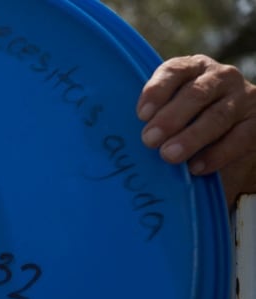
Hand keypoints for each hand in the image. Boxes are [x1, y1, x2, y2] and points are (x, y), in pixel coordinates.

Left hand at [137, 54, 255, 208]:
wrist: (229, 136)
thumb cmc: (183, 123)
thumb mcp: (168, 112)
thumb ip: (152, 116)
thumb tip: (118, 138)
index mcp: (191, 68)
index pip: (174, 71)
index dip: (157, 90)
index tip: (140, 114)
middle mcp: (220, 77)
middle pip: (196, 94)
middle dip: (171, 118)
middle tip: (149, 139)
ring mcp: (242, 98)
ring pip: (218, 115)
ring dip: (191, 137)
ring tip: (169, 155)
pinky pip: (239, 138)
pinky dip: (216, 154)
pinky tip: (196, 168)